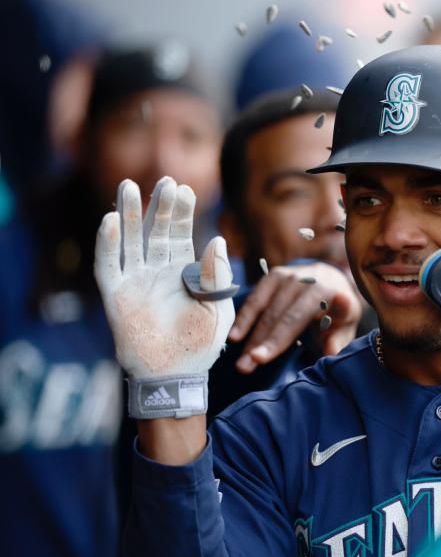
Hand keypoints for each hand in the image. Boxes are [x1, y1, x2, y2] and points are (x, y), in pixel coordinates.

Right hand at [94, 177, 233, 379]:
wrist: (176, 375)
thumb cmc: (201, 345)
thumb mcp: (217, 306)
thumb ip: (216, 274)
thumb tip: (216, 239)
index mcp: (183, 273)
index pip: (179, 235)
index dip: (180, 213)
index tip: (185, 189)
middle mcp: (157, 272)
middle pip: (155, 231)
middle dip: (159, 206)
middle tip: (166, 181)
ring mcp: (135, 282)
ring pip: (129, 241)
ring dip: (129, 214)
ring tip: (129, 186)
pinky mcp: (116, 296)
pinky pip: (108, 264)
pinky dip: (108, 242)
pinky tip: (111, 218)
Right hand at [228, 262, 361, 371]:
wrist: (332, 278)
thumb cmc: (338, 309)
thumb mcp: (347, 324)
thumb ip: (339, 339)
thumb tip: (331, 352)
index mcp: (327, 292)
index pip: (297, 320)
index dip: (279, 339)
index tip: (261, 356)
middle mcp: (306, 281)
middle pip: (278, 317)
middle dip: (260, 343)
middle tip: (245, 367)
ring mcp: (289, 276)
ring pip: (265, 310)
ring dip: (250, 336)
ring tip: (241, 362)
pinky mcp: (274, 276)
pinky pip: (255, 298)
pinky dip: (244, 318)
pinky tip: (234, 336)